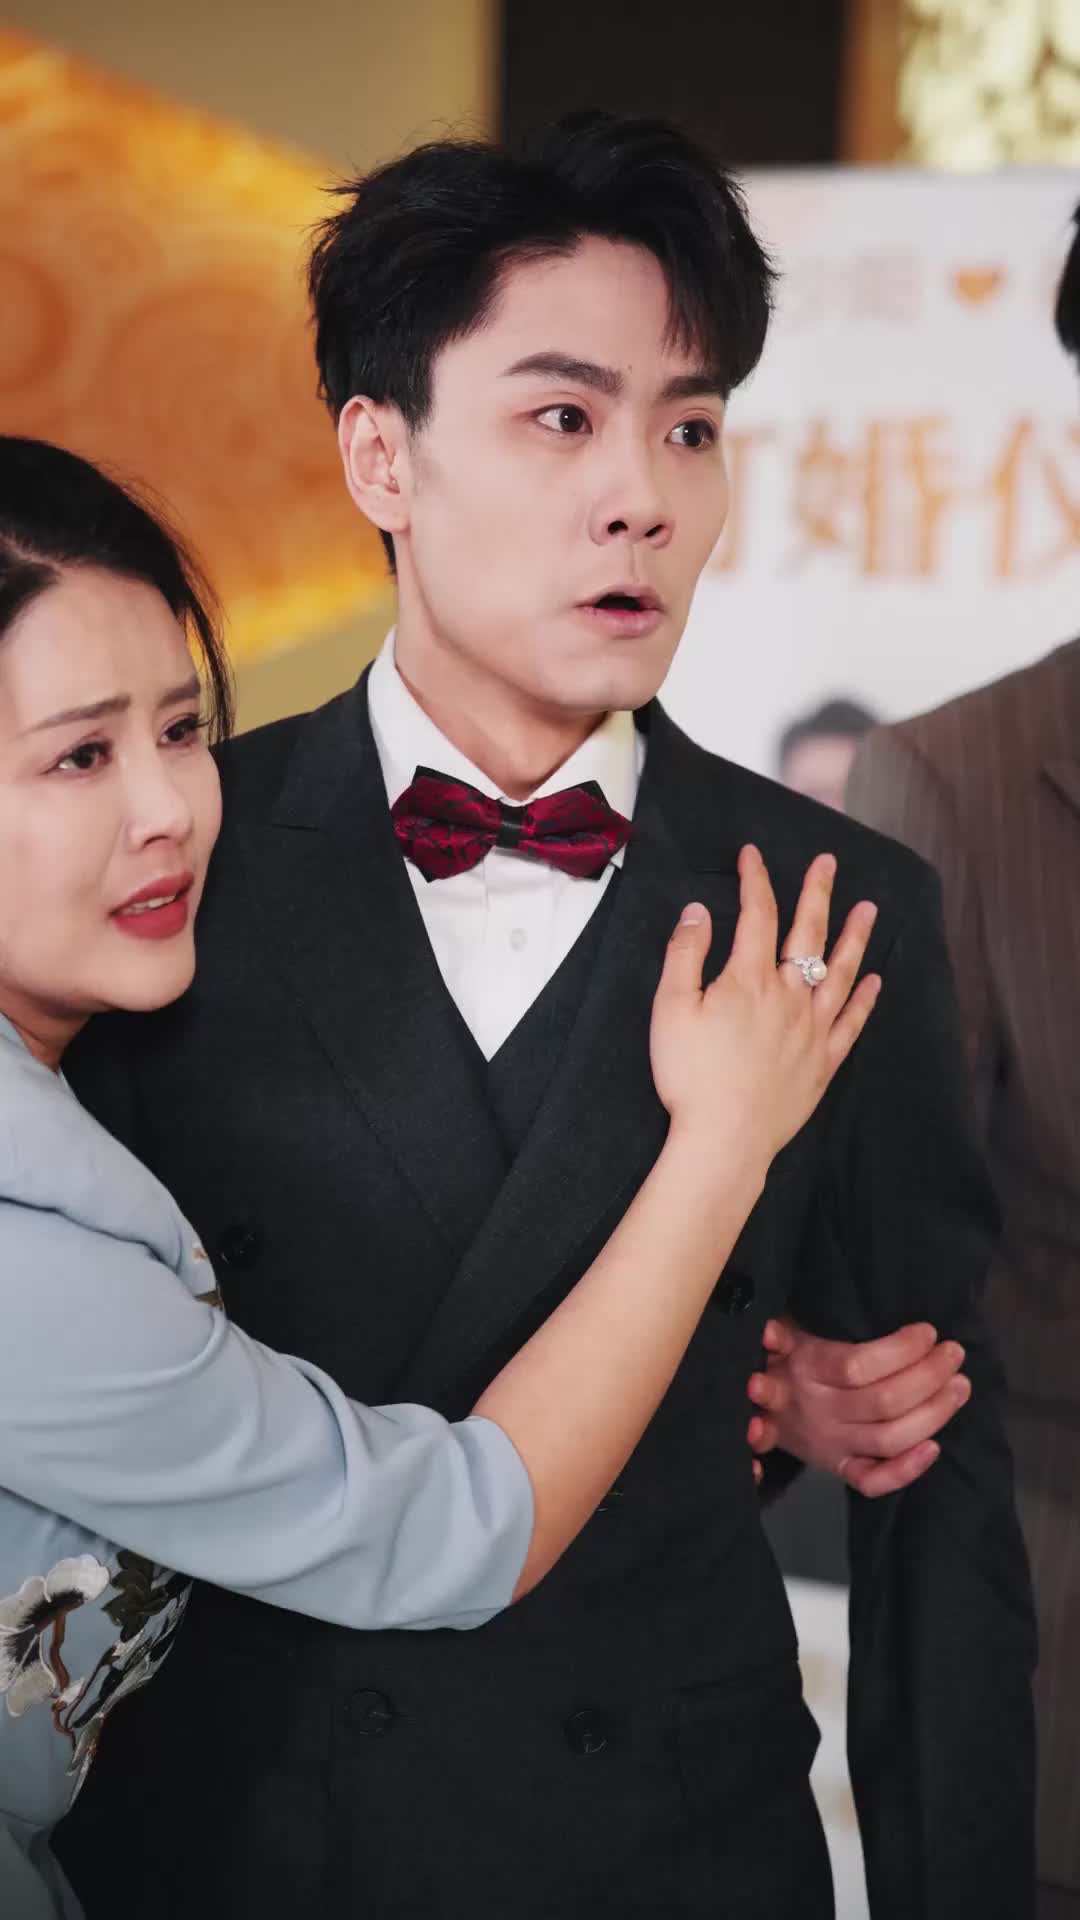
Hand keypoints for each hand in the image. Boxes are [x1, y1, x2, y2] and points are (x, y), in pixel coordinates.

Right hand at [651, 846, 880, 1175]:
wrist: (723, 1139)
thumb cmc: (690, 1077)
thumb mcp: (670, 1009)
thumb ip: (685, 955)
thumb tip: (698, 912)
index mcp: (749, 980)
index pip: (757, 914)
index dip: (756, 879)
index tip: (753, 855)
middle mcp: (788, 997)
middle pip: (808, 934)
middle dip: (817, 894)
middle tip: (828, 864)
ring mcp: (811, 1030)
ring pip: (840, 973)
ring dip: (854, 937)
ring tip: (868, 909)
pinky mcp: (821, 1063)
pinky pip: (850, 1024)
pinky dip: (864, 1000)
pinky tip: (875, 981)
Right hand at [747, 1316, 970, 1496]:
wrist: (749, 1405)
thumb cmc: (779, 1355)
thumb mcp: (779, 1332)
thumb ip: (783, 1330)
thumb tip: (770, 1332)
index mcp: (803, 1370)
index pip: (857, 1366)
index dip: (900, 1349)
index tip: (928, 1331)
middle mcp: (818, 1411)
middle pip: (884, 1401)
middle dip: (929, 1375)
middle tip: (954, 1353)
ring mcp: (831, 1445)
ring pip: (890, 1437)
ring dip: (934, 1412)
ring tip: (960, 1385)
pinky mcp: (839, 1468)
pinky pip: (873, 1480)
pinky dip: (906, 1470)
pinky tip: (935, 1447)